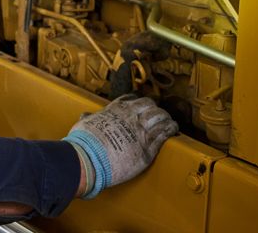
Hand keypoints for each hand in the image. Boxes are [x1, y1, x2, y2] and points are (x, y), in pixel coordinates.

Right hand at [62, 95, 177, 198]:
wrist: (90, 159)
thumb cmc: (84, 144)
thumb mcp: (83, 126)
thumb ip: (88, 119)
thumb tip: (85, 116)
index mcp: (114, 110)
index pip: (130, 99)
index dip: (137, 101)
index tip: (139, 104)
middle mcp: (129, 117)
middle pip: (148, 105)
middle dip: (153, 108)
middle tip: (155, 114)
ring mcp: (140, 131)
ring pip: (160, 117)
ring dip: (165, 117)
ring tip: (168, 121)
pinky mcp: (148, 147)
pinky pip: (165, 133)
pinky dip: (171, 129)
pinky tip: (174, 129)